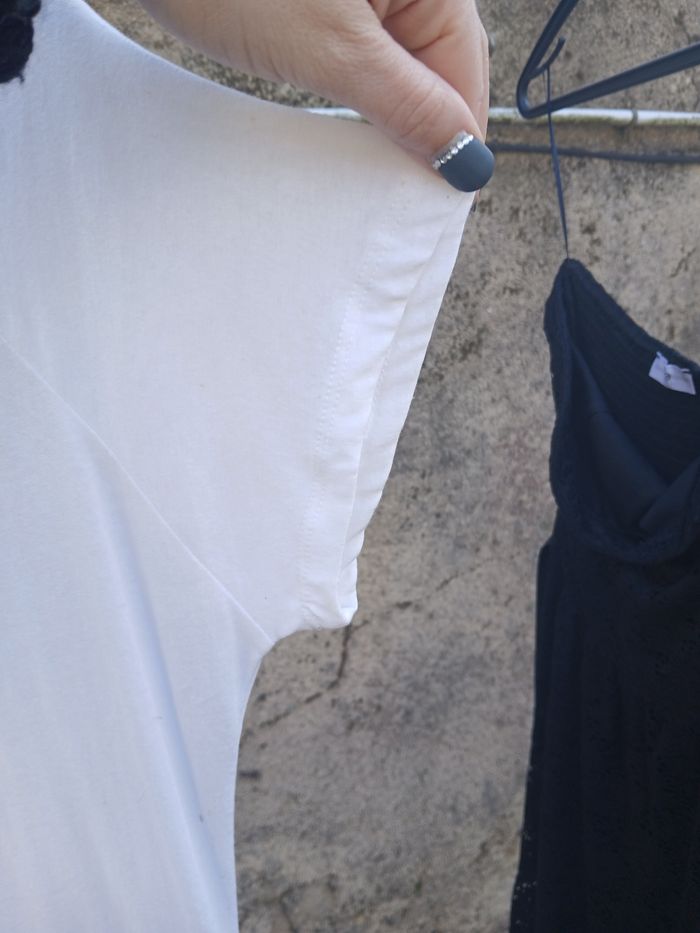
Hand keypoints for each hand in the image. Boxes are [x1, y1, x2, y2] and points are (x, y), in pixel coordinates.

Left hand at [137, 0, 488, 164]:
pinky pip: (371, 54)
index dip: (458, 144)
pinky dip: (364, 92)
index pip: (467, 78)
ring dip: (394, 117)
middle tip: (402, 193)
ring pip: (406, 66)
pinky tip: (352, 125)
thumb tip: (469, 159)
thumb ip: (408, 105)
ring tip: (374, 165)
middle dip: (425, 132)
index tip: (439, 201)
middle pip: (442, 70)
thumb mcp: (331, 52)